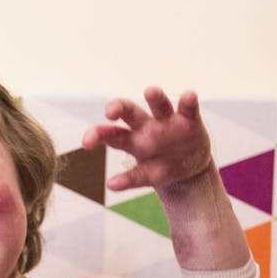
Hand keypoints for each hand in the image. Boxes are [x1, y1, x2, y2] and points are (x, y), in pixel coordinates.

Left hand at [83, 87, 213, 192]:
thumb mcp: (147, 176)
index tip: (86, 143)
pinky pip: (188, 108)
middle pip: (129, 112)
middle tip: (109, 112)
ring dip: (155, 97)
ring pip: (159, 105)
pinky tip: (189, 95)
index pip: (112, 135)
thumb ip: (132, 179)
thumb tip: (111, 186)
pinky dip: (188, 101)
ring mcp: (168, 121)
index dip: (98, 136)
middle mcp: (146, 126)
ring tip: (150, 91)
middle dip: (118, 108)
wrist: (188, 166)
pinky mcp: (189, 119)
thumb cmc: (161, 168)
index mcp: (131, 141)